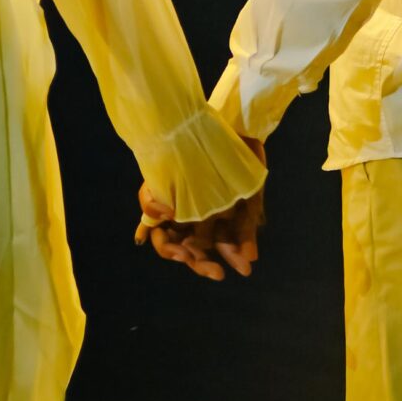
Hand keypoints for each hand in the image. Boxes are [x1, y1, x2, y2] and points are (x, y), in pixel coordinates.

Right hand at [135, 147, 265, 281]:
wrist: (221, 127)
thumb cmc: (183, 151)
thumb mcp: (158, 175)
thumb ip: (150, 201)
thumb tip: (154, 226)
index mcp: (174, 211)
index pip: (168, 242)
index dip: (173, 252)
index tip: (182, 254)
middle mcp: (195, 215)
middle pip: (195, 248)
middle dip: (203, 263)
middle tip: (215, 272)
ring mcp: (219, 212)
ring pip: (222, 243)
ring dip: (231, 257)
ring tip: (242, 268)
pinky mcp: (243, 207)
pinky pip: (245, 229)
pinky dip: (247, 243)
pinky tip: (251, 255)